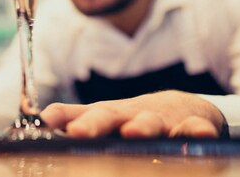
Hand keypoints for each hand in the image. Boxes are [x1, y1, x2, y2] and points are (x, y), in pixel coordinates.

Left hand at [41, 90, 225, 138]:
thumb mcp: (103, 115)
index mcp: (107, 115)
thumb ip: (73, 116)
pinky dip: (197, 130)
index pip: (82, 115)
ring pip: (152, 121)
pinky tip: (200, 133)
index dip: (66, 118)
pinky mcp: (192, 125)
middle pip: (110, 116)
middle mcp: (130, 115)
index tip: (47, 122)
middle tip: (78, 131)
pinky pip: (196, 128)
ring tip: (133, 132)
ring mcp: (161, 120)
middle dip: (94, 123)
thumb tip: (40, 118)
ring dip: (142, 125)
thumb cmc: (131, 116)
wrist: (180, 106)